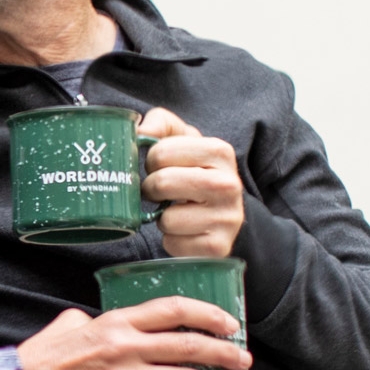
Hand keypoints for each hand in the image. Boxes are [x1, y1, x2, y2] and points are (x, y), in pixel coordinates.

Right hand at [16, 298, 251, 369]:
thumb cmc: (45, 354)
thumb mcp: (73, 322)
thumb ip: (104, 318)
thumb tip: (121, 320)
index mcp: (116, 320)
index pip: (173, 309)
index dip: (208, 314)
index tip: (229, 323)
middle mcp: (124, 347)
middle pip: (188, 346)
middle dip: (224, 352)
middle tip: (242, 357)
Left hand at [137, 107, 244, 256]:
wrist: (227, 213)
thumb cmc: (195, 171)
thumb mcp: (184, 140)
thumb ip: (161, 123)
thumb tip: (141, 130)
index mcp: (220, 152)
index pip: (162, 152)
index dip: (151, 161)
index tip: (159, 167)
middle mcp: (228, 184)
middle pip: (162, 183)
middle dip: (151, 188)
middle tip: (159, 191)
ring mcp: (227, 218)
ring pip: (166, 219)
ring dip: (161, 217)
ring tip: (174, 210)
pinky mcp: (218, 247)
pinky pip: (173, 244)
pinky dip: (170, 240)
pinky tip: (184, 231)